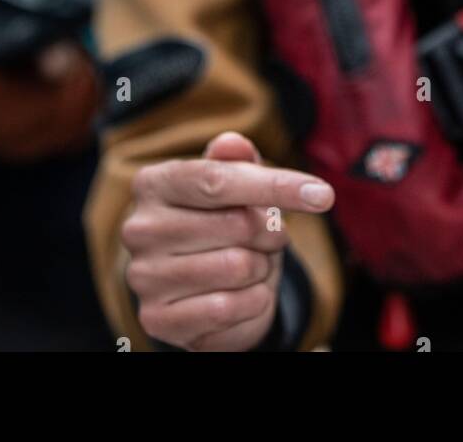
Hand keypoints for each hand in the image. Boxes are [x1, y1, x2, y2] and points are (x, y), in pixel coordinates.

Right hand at [122, 131, 334, 350]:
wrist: (203, 287)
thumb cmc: (221, 221)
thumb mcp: (234, 185)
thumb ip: (236, 161)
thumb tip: (234, 143)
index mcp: (154, 183)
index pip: (220, 180)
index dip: (276, 186)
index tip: (323, 195)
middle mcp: (139, 228)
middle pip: (236, 225)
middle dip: (270, 233)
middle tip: (267, 236)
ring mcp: (143, 276)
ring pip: (236, 267)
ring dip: (261, 268)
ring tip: (252, 263)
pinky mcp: (157, 319)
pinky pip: (226, 308)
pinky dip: (252, 301)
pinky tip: (244, 294)